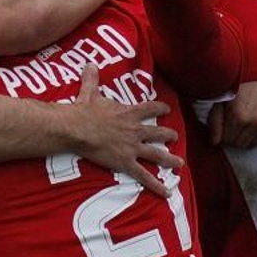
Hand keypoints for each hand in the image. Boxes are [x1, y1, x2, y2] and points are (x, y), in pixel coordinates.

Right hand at [66, 65, 182, 196]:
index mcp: (129, 113)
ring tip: (179, 163)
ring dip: (169, 159)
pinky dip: (156, 185)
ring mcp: (132, 147)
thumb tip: (89, 64)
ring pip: (156, 154)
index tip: (167, 110)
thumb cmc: (83, 110)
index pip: (150, 109)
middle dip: (168, 135)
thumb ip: (92, 79)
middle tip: (175, 137)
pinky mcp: (125, 162)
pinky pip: (144, 176)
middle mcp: (135, 130)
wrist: (77, 127)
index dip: (160, 109)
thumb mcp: (89, 92)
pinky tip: (167, 192)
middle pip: (157, 133)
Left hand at [206, 80, 256, 147]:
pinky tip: (255, 119)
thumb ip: (215, 122)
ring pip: (255, 142)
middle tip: (232, 125)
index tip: (222, 127)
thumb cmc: (237, 80)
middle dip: (233, 137)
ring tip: (243, 122)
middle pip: (241, 144)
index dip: (222, 135)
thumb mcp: (220, 99)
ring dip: (247, 136)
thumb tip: (214, 142)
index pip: (227, 141)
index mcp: (239, 117)